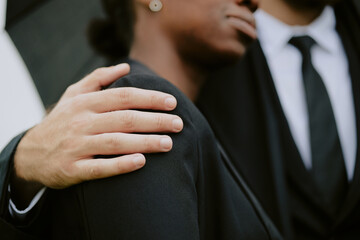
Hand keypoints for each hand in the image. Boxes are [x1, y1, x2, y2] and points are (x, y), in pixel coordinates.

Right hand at [11, 63, 182, 206]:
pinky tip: (141, 162)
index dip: (150, 99)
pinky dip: (121, 165)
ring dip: (145, 142)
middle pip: (125, 119)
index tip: (172, 102)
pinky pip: (100, 168)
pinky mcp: (73, 169)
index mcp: (86, 102)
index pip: (124, 96)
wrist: (31, 154)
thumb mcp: (73, 94)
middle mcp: (82, 122)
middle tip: (179, 125)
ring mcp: (77, 146)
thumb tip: (125, 67)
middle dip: (156, 121)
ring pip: (117, 142)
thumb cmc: (61, 121)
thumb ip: (98, 78)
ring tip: (168, 144)